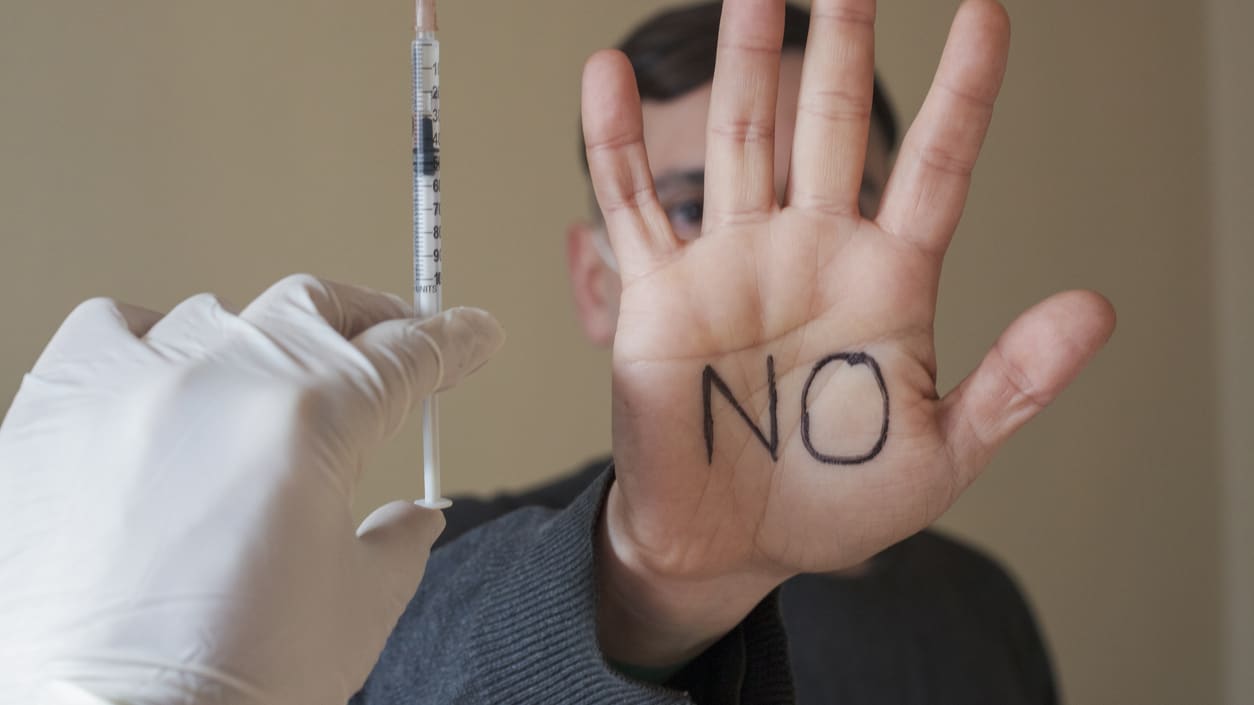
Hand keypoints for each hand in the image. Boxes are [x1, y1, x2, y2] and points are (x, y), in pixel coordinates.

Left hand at [0, 275, 502, 704]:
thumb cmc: (229, 687)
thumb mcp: (357, 609)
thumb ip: (400, 542)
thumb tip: (415, 518)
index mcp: (308, 424)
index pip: (405, 354)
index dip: (454, 341)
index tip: (472, 335)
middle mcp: (217, 384)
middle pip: (316, 310)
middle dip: (371, 323)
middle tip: (395, 343)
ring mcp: (131, 390)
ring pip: (216, 315)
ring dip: (265, 345)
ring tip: (278, 389)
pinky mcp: (57, 414)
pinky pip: (111, 330)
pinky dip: (153, 344)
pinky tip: (170, 382)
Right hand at [584, 0, 1115, 664]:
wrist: (728, 546)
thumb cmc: (832, 502)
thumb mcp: (942, 453)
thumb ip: (1014, 382)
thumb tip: (1098, 308)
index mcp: (886, 283)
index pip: (933, 166)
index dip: (964, 91)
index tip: (986, 11)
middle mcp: (809, 253)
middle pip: (829, 126)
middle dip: (842, 45)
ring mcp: (731, 265)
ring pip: (739, 141)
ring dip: (741, 62)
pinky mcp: (659, 294)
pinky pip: (632, 205)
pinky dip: (615, 143)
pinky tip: (606, 76)